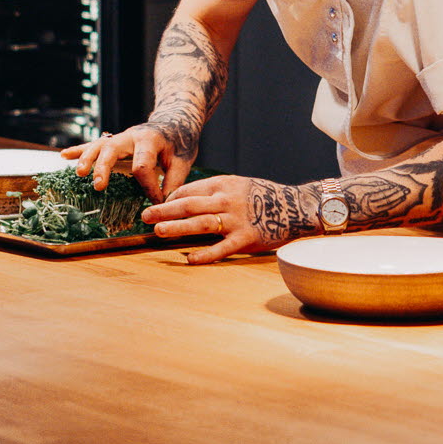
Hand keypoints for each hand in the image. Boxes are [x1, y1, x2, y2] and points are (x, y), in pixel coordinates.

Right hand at [60, 121, 194, 202]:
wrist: (175, 123)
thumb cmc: (179, 143)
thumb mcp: (183, 161)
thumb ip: (174, 182)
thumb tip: (164, 205)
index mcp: (150, 140)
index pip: (143, 166)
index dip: (148, 187)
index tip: (156, 202)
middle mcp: (131, 136)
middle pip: (112, 150)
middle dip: (104, 168)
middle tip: (98, 186)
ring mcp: (120, 138)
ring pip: (99, 145)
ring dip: (87, 158)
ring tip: (79, 173)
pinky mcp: (114, 141)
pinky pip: (93, 145)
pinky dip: (79, 150)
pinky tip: (63, 156)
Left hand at [142, 174, 312, 264]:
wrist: (297, 207)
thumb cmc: (266, 196)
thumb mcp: (240, 185)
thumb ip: (217, 192)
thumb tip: (188, 201)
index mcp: (224, 184)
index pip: (189, 190)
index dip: (171, 199)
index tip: (160, 206)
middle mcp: (227, 200)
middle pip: (189, 204)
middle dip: (164, 210)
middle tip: (144, 215)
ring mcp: (237, 220)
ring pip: (201, 223)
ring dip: (177, 228)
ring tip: (158, 231)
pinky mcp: (247, 238)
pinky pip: (222, 248)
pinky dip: (205, 254)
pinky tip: (189, 259)